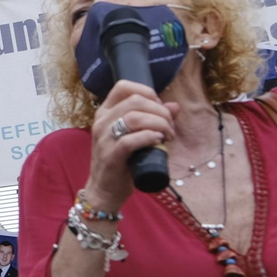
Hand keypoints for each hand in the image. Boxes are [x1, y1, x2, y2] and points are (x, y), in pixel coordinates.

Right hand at [87, 79, 179, 207]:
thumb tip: (174, 106)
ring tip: (168, 135)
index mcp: (105, 112)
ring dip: (159, 124)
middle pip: (135, 101)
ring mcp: (104, 138)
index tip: (160, 107)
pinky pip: (130, 140)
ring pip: (134, 118)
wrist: (105, 189)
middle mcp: (101, 121)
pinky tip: (159, 141)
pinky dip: (149, 137)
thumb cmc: (122, 161)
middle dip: (160, 111)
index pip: (123, 86)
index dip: (148, 92)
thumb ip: (153, 119)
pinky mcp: (110, 156)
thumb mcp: (135, 136)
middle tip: (170, 126)